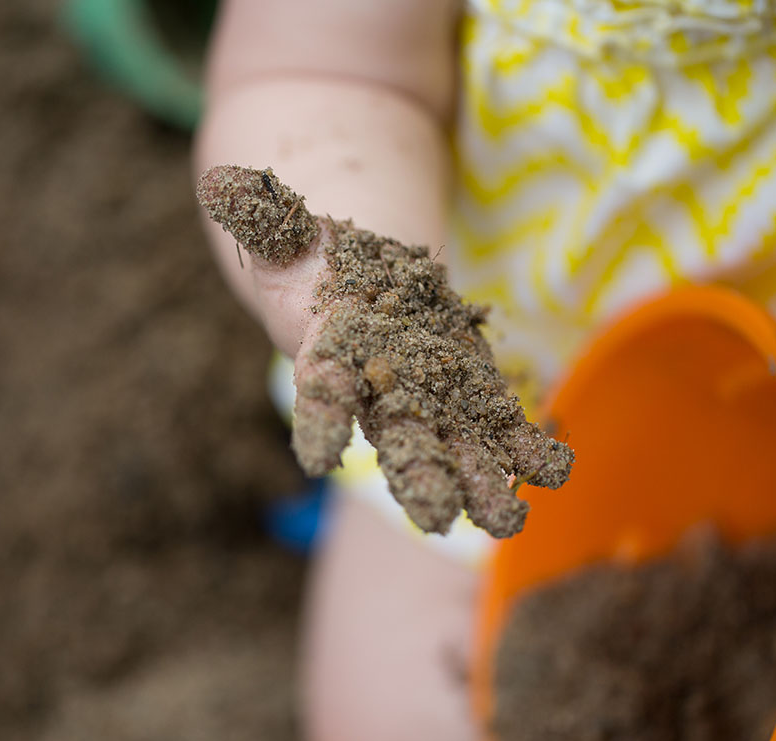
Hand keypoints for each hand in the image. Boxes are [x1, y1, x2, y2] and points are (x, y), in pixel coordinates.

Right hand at [197, 166, 573, 537]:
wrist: (349, 280)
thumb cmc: (310, 259)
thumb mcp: (286, 233)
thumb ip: (266, 218)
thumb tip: (224, 183)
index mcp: (329, 355)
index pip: (319, 390)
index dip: (319, 419)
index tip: (319, 456)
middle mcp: (378, 391)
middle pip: (396, 437)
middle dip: (417, 475)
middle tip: (437, 519)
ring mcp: (425, 397)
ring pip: (453, 447)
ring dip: (479, 482)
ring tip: (508, 522)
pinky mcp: (464, 390)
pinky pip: (495, 425)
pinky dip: (521, 447)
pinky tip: (550, 470)